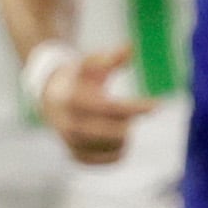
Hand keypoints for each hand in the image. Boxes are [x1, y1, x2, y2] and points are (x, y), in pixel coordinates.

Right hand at [30, 42, 154, 166]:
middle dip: (128, 123)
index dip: (135, 107)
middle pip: (111, 133)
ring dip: (125, 137)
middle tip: (132, 116)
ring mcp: (70, 143)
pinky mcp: (75, 156)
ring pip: (112, 148)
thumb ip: (110, 58)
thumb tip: (129, 47)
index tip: (157, 105)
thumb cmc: (78, 78)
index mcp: (72, 99)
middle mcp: (68, 125)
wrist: (50, 98)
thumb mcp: (91, 63)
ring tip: (123, 125)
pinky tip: (119, 139)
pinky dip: (119, 151)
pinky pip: (107, 160)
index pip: (109, 108)